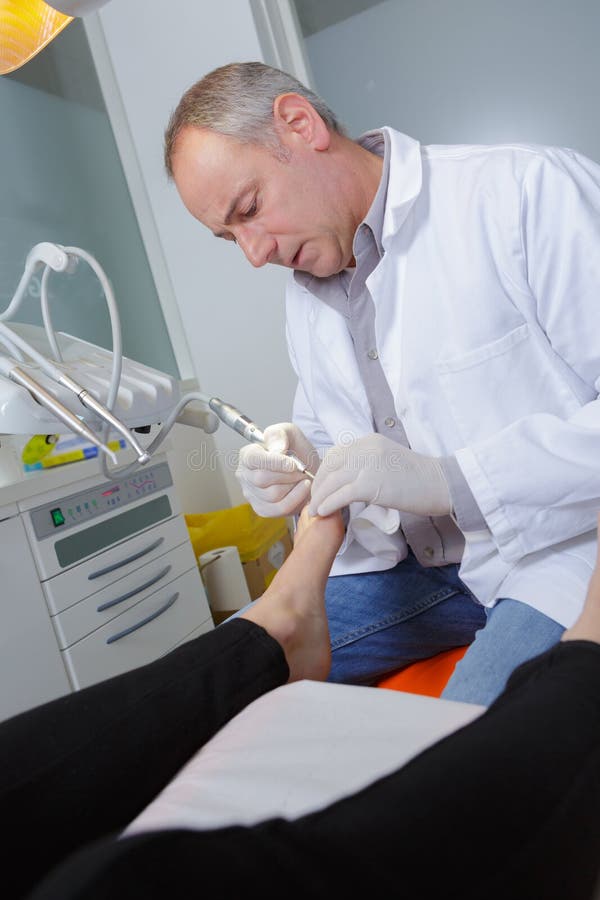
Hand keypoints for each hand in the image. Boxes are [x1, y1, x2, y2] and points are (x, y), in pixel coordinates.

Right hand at [236, 422, 317, 517]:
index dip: (274, 462)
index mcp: (247, 455)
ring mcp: (252, 495)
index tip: (292, 464)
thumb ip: (279, 435)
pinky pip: (280, 508)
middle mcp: (244, 476)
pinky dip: (296, 499)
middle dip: (287, 475)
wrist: (307, 468)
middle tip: (302, 470)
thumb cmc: (295, 450)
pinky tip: (303, 488)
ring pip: (272, 495)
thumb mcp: (289, 433)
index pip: (253, 459)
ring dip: (293, 486)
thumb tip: (276, 451)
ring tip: (302, 477)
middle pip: (262, 479)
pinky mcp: (263, 510)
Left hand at [307, 434, 451, 517]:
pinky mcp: (370, 484)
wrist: (442, 485)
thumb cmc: (420, 478)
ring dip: (320, 498)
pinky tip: (324, 513)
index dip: (324, 472)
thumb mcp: (389, 460)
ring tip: (315, 511)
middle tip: (314, 501)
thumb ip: (368, 464)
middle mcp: (365, 448)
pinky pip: (341, 494)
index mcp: (369, 441)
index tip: (321, 487)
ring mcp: (367, 465)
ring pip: (332, 481)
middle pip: (330, 466)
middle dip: (318, 485)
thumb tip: (348, 480)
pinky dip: (328, 504)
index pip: (336, 454)